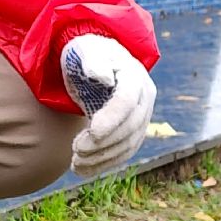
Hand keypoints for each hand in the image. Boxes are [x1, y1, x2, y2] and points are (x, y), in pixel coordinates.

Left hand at [60, 34, 156, 175]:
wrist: (95, 62)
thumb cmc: (88, 54)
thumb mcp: (86, 51)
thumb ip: (93, 61)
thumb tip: (101, 76)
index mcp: (134, 76)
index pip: (126, 101)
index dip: (111, 118)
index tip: (92, 132)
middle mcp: (144, 98)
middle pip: (130, 127)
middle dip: (104, 142)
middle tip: (76, 149)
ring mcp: (141, 116)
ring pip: (128, 144)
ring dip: (103, 158)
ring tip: (76, 162)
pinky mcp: (133, 131)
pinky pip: (123, 152)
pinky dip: (104, 164)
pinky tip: (81, 170)